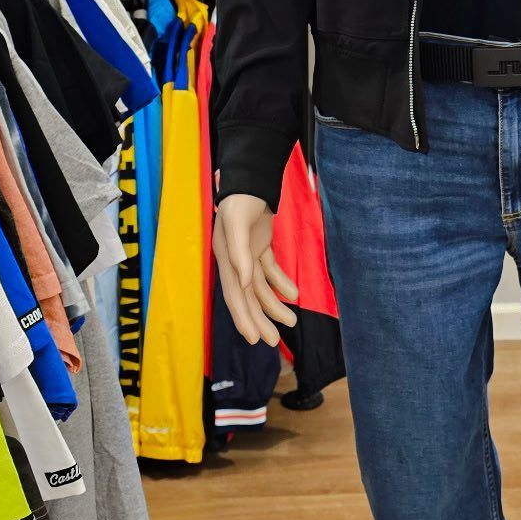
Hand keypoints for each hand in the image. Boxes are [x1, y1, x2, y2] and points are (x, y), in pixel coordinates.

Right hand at [213, 193, 298, 347]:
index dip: (243, 318)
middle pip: (248, 297)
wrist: (251, 178)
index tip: (253, 339)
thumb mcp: (237, 223)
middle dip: (259, 319)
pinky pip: (270, 270)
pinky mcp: (260, 246)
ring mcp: (247, 255)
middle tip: (272, 341)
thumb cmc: (240, 199)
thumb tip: (245, 282)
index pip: (235, 295)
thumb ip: (240, 254)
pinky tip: (294, 294)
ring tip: (291, 321)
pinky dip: (281, 282)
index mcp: (226, 259)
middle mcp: (235, 261)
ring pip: (261, 287)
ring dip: (274, 304)